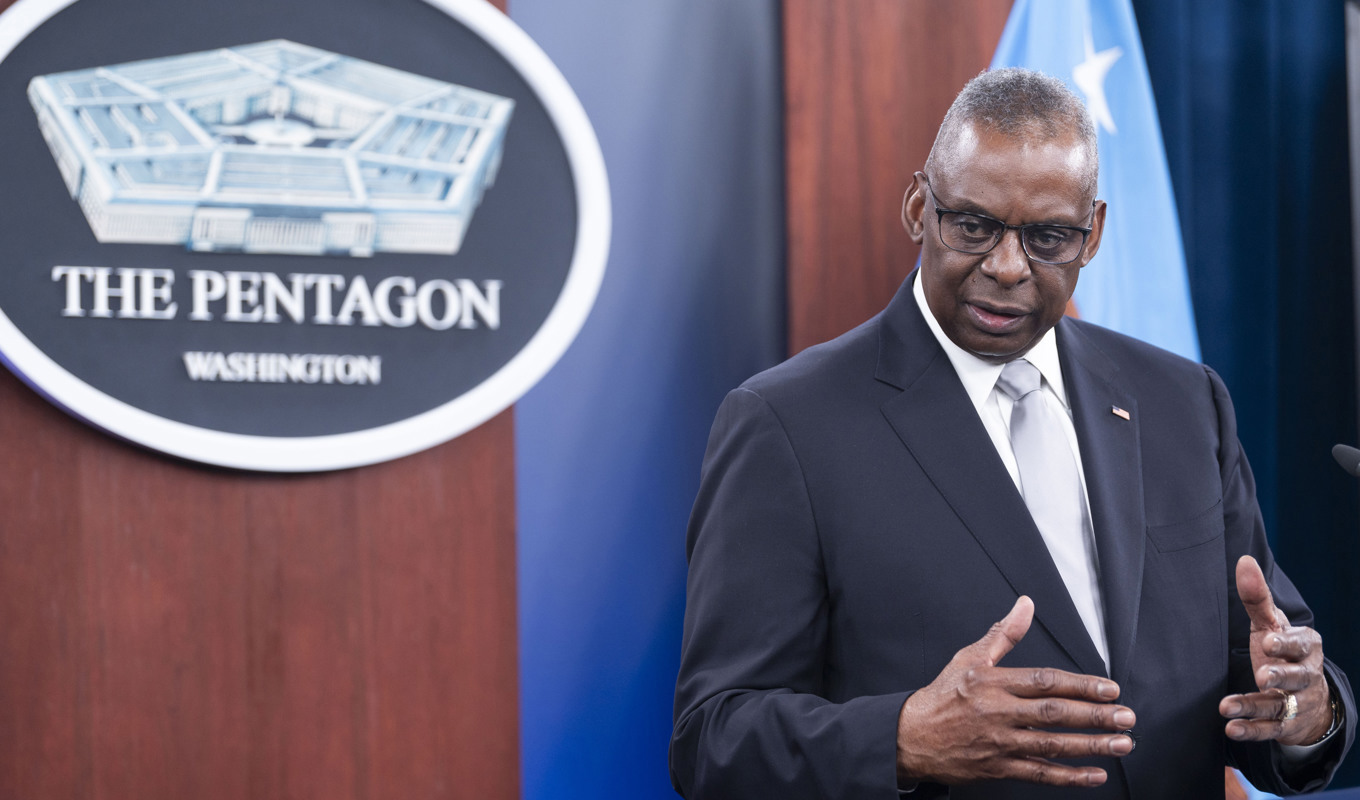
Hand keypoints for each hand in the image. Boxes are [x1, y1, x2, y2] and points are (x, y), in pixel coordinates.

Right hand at [896, 596, 1135, 786]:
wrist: (911, 736)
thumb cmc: (943, 695)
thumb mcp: (969, 658)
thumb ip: (1003, 634)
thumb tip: (1025, 605)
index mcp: (993, 683)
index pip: (1044, 682)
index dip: (1080, 685)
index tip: (1109, 689)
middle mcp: (998, 713)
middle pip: (1054, 714)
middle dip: (1094, 716)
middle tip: (1126, 717)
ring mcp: (999, 743)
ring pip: (1051, 745)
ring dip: (1090, 746)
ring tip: (1121, 744)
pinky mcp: (998, 768)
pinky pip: (1039, 773)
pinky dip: (1069, 776)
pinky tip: (1094, 774)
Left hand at [1220, 555, 1332, 744]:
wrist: (1307, 696)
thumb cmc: (1282, 650)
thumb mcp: (1271, 624)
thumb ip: (1257, 598)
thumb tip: (1244, 560)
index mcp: (1305, 646)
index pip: (1299, 643)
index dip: (1285, 644)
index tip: (1269, 642)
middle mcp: (1306, 675)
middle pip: (1297, 677)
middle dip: (1281, 676)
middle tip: (1263, 676)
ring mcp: (1297, 702)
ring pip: (1278, 704)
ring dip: (1253, 706)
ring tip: (1227, 708)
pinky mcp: (1284, 724)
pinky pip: (1268, 728)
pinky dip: (1251, 729)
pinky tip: (1231, 727)